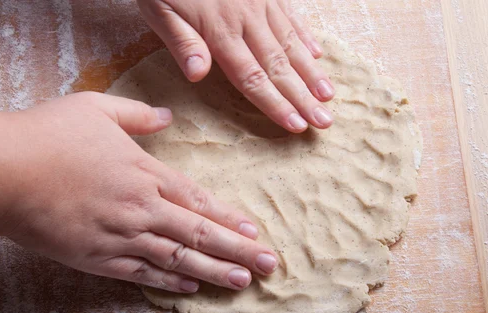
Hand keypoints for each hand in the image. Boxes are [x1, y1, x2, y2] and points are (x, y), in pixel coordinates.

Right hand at [0, 92, 277, 292]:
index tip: (255, 233)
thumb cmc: (47, 136)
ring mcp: (121, 237)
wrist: (2, 173)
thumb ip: (138, 115)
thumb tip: (167, 117)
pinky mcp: (97, 259)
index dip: (229, 219)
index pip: (199, 200)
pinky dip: (169, 282)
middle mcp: (141, 209)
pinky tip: (190, 288)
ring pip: (177, 260)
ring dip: (213, 272)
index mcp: (144, 173)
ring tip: (243, 282)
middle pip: (199, 234)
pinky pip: (141, 274)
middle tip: (270, 265)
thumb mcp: (95, 108)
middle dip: (238, 252)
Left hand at [137, 0, 334, 132]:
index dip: (275, 104)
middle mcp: (247, 20)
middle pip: (279, 67)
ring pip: (291, 43)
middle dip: (303, 98)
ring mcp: (261, 3)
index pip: (251, 78)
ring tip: (329, 96)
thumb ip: (181, 41)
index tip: (295, 126)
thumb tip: (198, 75)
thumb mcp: (158, 8)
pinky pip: (291, 15)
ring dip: (312, 72)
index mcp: (219, 31)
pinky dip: (306, 35)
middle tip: (325, 122)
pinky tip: (318, 54)